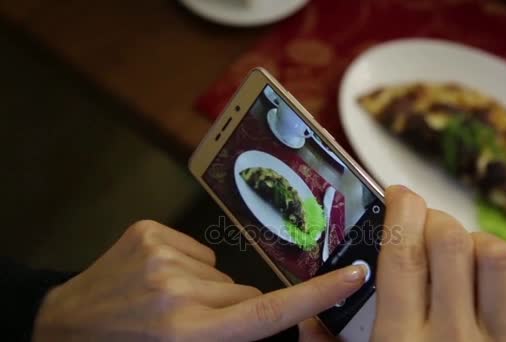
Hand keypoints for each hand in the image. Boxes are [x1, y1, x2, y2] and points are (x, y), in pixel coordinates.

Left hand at [33, 220, 366, 340]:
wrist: (67, 326)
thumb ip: (230, 333)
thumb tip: (262, 313)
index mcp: (190, 334)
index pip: (269, 312)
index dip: (316, 295)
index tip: (352, 275)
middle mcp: (178, 293)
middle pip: (245, 292)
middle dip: (235, 307)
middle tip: (199, 323)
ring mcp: (162, 257)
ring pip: (221, 272)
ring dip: (208, 288)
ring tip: (169, 304)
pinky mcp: (149, 232)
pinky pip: (196, 251)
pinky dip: (188, 266)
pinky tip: (159, 280)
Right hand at [372, 186, 505, 341]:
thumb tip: (304, 320)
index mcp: (400, 341)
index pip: (402, 254)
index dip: (401, 211)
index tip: (399, 196)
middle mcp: (452, 338)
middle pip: (448, 243)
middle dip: (435, 220)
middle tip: (426, 228)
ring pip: (497, 259)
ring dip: (479, 244)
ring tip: (466, 257)